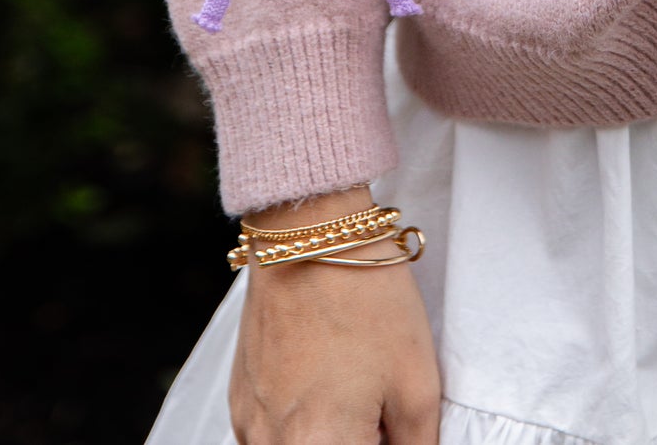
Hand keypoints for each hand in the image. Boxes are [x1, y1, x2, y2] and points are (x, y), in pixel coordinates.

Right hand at [229, 187, 441, 444]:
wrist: (309, 233)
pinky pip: (273, 437)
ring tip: (356, 396)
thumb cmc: (365, 297)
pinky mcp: (239, 401)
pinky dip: (302, 428)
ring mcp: (249, 424)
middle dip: (359, 442)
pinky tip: (327, 388)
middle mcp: (272, 443)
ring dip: (330, 438)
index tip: (394, 429)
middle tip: (381, 415)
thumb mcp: (417, 384)